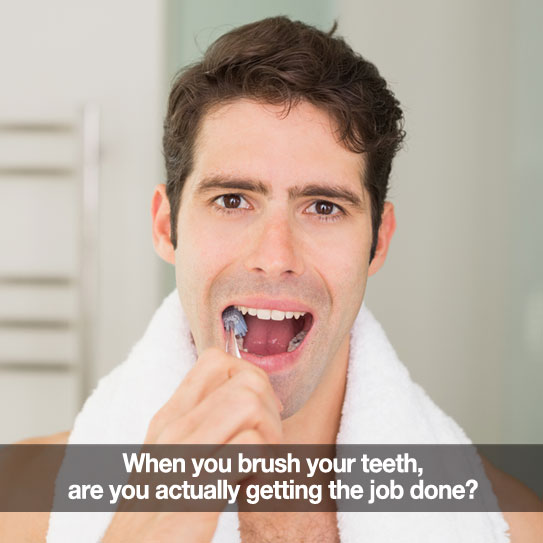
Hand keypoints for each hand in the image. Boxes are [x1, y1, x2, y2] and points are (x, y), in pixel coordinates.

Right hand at [102, 347, 282, 541]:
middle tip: (267, 439)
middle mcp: (175, 430)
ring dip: (271, 432)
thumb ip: (199, 425)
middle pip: (245, 381)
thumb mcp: (168, 456)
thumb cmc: (154, 512)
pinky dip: (264, 463)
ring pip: (249, 406)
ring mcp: (184, 459)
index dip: (250, 378)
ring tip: (262, 460)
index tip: (257, 410)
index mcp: (170, 418)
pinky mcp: (197, 494)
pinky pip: (248, 450)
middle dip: (271, 407)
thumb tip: (241, 401)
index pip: (215, 361)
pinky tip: (252, 484)